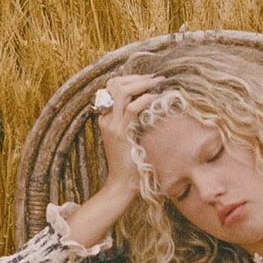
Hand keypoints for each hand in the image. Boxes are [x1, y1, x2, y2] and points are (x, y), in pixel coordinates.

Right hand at [95, 73, 164, 193]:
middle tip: (154, 78)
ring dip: (140, 84)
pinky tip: (155, 98)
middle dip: (136, 77)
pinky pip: (131, 108)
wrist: (123, 184)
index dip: (129, 79)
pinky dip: (144, 99)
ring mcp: (112, 125)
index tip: (146, 79)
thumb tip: (150, 105)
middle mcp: (106, 119)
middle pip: (114, 84)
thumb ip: (133, 121)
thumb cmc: (130, 164)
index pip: (111, 87)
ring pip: (121, 91)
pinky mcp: (120, 133)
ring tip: (156, 83)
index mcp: (106, 118)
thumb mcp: (129, 138)